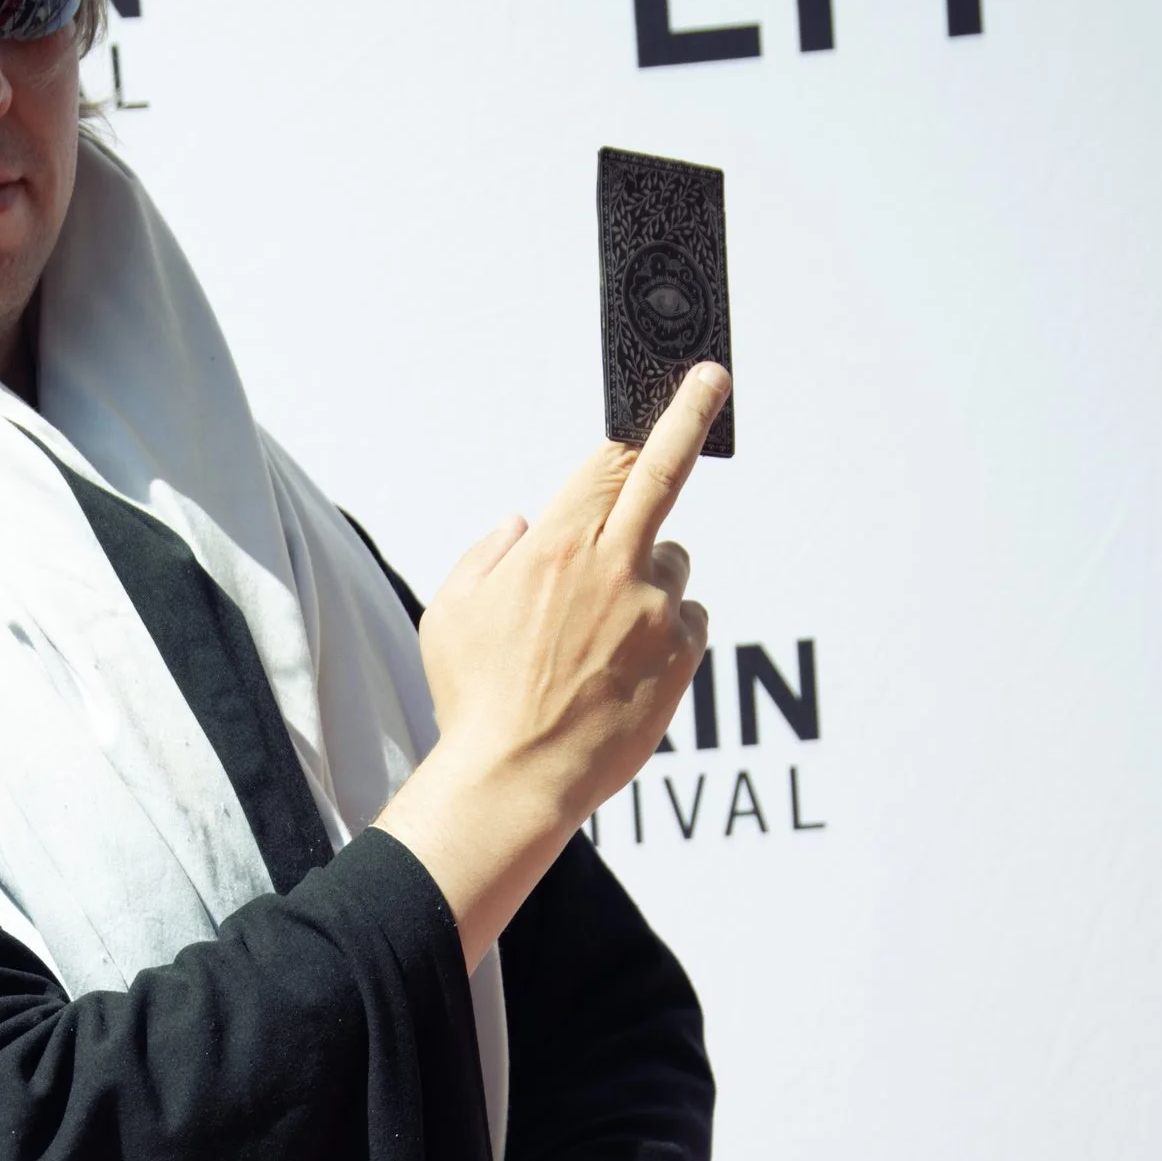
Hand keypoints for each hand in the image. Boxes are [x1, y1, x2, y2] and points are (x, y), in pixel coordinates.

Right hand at [376, 365, 722, 970]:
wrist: (515, 780)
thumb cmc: (474, 699)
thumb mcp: (450, 613)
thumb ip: (486, 555)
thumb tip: (523, 524)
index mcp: (557, 547)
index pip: (610, 463)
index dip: (637, 428)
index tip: (671, 392)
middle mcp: (615, 567)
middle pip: (663, 473)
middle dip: (689, 415)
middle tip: (711, 380)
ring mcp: (656, 613)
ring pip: (673, 563)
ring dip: (648, 578)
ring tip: (601, 636)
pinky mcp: (682, 658)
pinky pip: (689, 620)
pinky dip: (666, 629)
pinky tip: (625, 667)